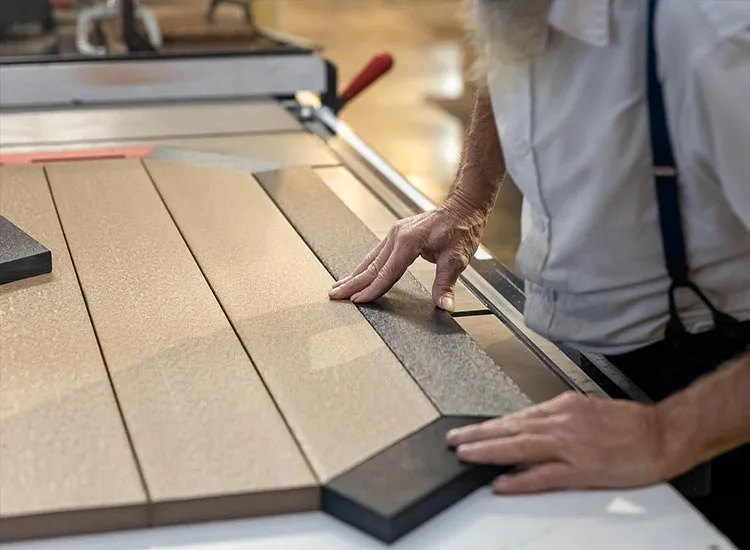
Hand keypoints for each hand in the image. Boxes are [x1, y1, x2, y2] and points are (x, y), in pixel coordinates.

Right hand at [328, 203, 485, 310]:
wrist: (463, 208)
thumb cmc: (461, 229)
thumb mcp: (457, 259)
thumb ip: (446, 284)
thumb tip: (445, 305)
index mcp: (408, 242)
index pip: (386, 273)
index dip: (371, 289)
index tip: (357, 301)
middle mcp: (397, 236)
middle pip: (371, 266)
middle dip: (352, 283)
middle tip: (334, 295)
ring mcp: (395, 234)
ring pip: (370, 259)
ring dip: (354, 274)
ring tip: (338, 286)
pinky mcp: (397, 234)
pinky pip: (377, 253)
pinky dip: (365, 266)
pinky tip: (358, 273)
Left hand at [446, 393, 673, 493]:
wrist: (663, 434)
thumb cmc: (629, 424)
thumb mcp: (585, 410)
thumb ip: (557, 419)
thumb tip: (528, 428)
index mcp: (562, 408)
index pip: (516, 417)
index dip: (489, 426)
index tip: (468, 429)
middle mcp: (561, 423)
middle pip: (511, 429)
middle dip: (479, 435)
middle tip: (454, 439)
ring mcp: (570, 445)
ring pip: (521, 447)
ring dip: (490, 451)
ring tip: (466, 454)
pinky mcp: (583, 468)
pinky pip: (545, 475)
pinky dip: (521, 480)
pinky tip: (502, 483)